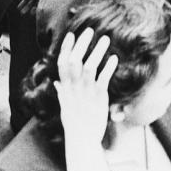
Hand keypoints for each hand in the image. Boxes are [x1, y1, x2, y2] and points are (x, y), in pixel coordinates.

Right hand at [56, 29, 118, 155]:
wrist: (82, 140)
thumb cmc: (75, 122)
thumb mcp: (65, 105)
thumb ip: (62, 92)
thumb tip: (56, 82)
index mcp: (65, 89)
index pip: (61, 64)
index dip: (66, 48)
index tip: (71, 34)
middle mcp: (73, 89)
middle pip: (73, 62)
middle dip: (81, 44)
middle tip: (90, 30)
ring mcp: (85, 93)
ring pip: (88, 68)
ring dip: (97, 51)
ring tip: (105, 38)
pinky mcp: (98, 98)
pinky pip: (103, 80)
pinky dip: (108, 67)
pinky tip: (114, 58)